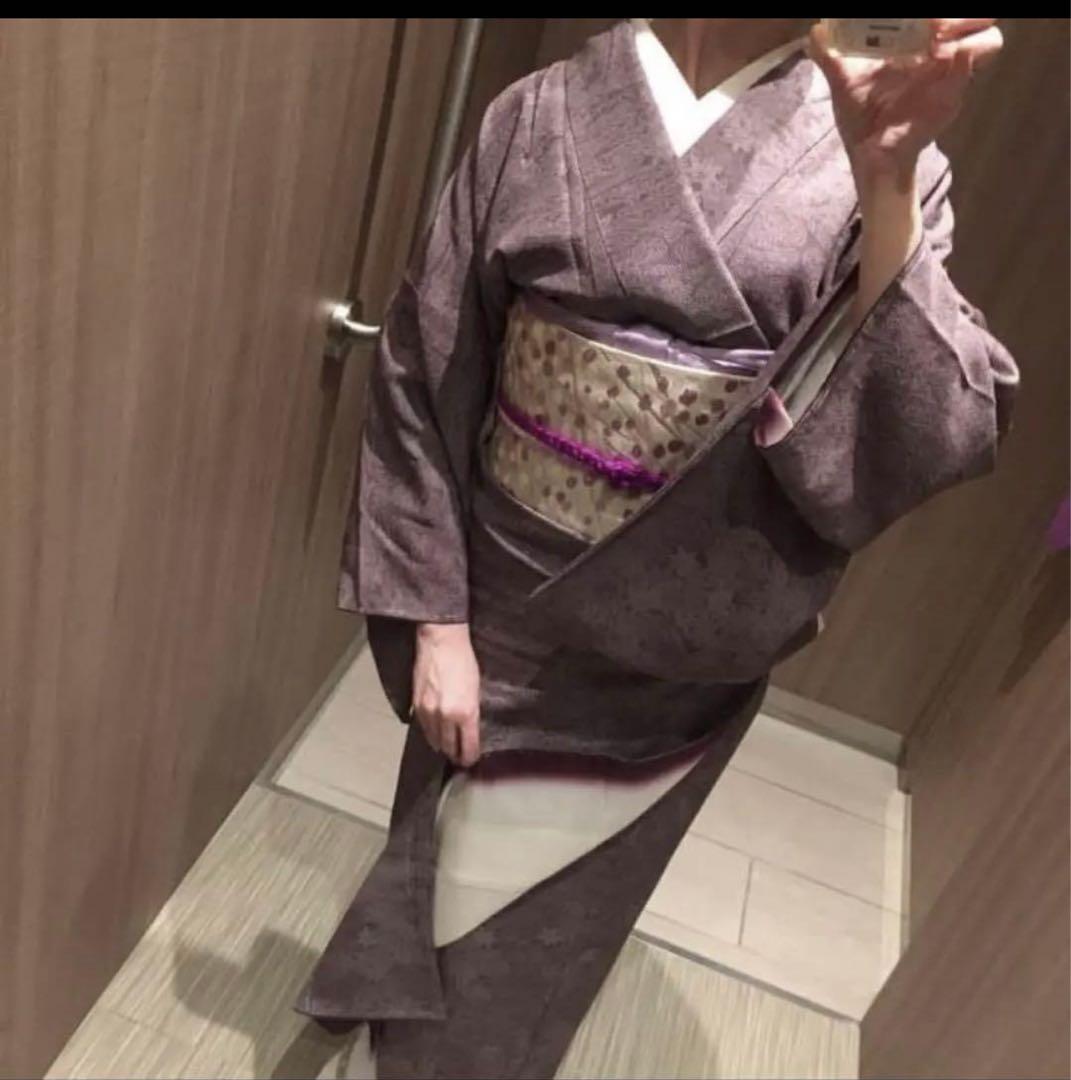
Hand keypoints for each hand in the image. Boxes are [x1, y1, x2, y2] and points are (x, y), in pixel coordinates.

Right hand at [411, 622, 481, 766]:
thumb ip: (472, 712)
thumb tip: (470, 729)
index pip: (468, 747)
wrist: (441, 641)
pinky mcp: (416, 703)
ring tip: (447, 748)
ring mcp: (428, 711)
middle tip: (459, 758)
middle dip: (455, 755)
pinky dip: (430, 733)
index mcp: (465, 713)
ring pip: (434, 740)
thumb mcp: (477, 689)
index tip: (471, 760)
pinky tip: (434, 733)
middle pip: (449, 747)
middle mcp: (445, 716)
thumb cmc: (464, 659)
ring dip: (441, 746)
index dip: (470, 757)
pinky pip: (423, 727)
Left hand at [808, 19, 1002, 180]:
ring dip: (969, 31)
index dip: (944, 11)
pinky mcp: (949, 100)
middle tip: (933, 22)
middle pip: (980, 18)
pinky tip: (947, 56)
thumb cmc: (862, 114)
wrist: (868, 154)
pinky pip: (967, 75)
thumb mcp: (844, 79)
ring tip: (936, 36)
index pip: (948, 15)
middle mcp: (939, 54)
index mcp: (918, 43)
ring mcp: (948, 76)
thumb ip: (830, 54)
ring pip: (989, 40)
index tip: (920, 16)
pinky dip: (964, 62)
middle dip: (963, 14)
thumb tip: (815, 32)